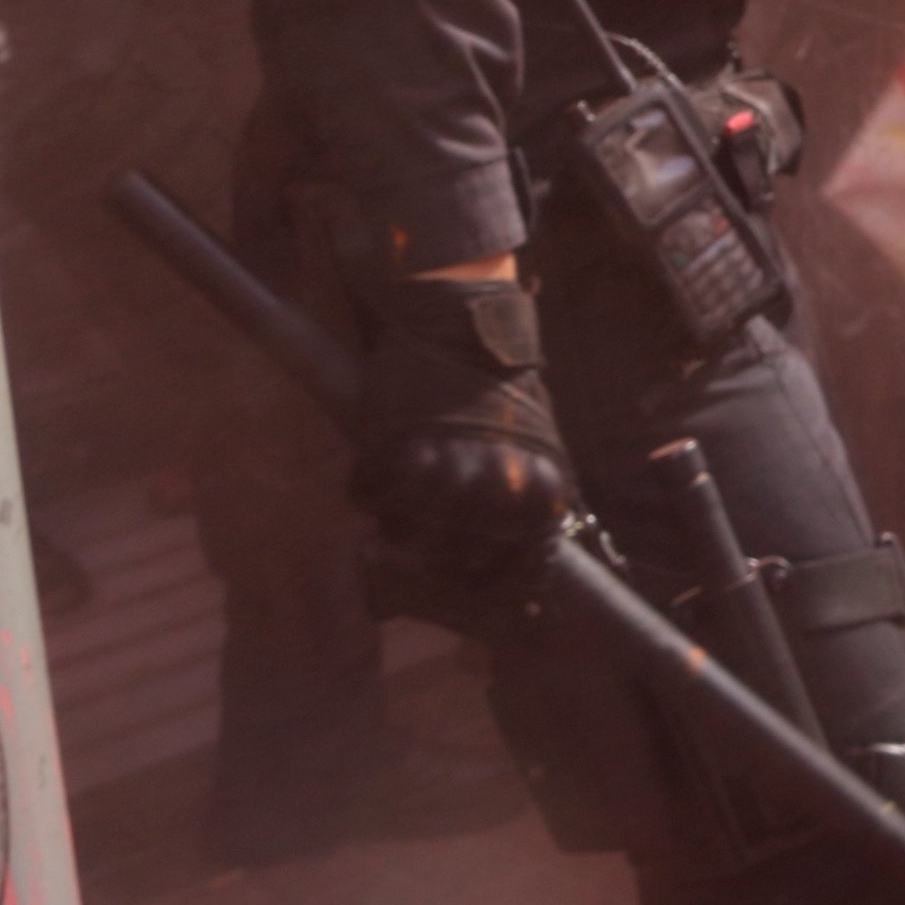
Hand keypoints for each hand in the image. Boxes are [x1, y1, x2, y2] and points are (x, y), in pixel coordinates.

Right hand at [352, 270, 571, 567]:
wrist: (459, 325)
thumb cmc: (502, 391)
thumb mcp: (539, 451)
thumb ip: (527, 510)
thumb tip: (525, 579)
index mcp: (536, 496)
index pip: (507, 573)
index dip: (482, 574)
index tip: (468, 564)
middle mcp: (491, 494)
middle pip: (449, 560)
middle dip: (437, 542)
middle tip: (434, 508)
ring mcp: (439, 477)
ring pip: (401, 536)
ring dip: (397, 515)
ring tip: (408, 480)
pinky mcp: (389, 453)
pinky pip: (365, 497)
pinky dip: (366, 482)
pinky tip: (381, 458)